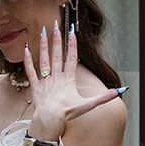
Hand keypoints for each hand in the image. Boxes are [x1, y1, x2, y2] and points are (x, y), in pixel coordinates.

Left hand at [24, 21, 122, 140]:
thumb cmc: (68, 113)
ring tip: (43, 31)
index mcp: (68, 80)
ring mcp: (45, 81)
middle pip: (57, 55)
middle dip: (57, 39)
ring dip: (43, 45)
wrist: (49, 120)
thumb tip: (119, 91)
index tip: (72, 32)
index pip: (71, 59)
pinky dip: (28, 60)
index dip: (72, 45)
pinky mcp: (35, 86)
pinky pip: (30, 71)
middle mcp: (56, 77)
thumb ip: (103, 97)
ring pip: (44, 60)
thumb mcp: (88, 105)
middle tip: (55, 25)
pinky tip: (26, 48)